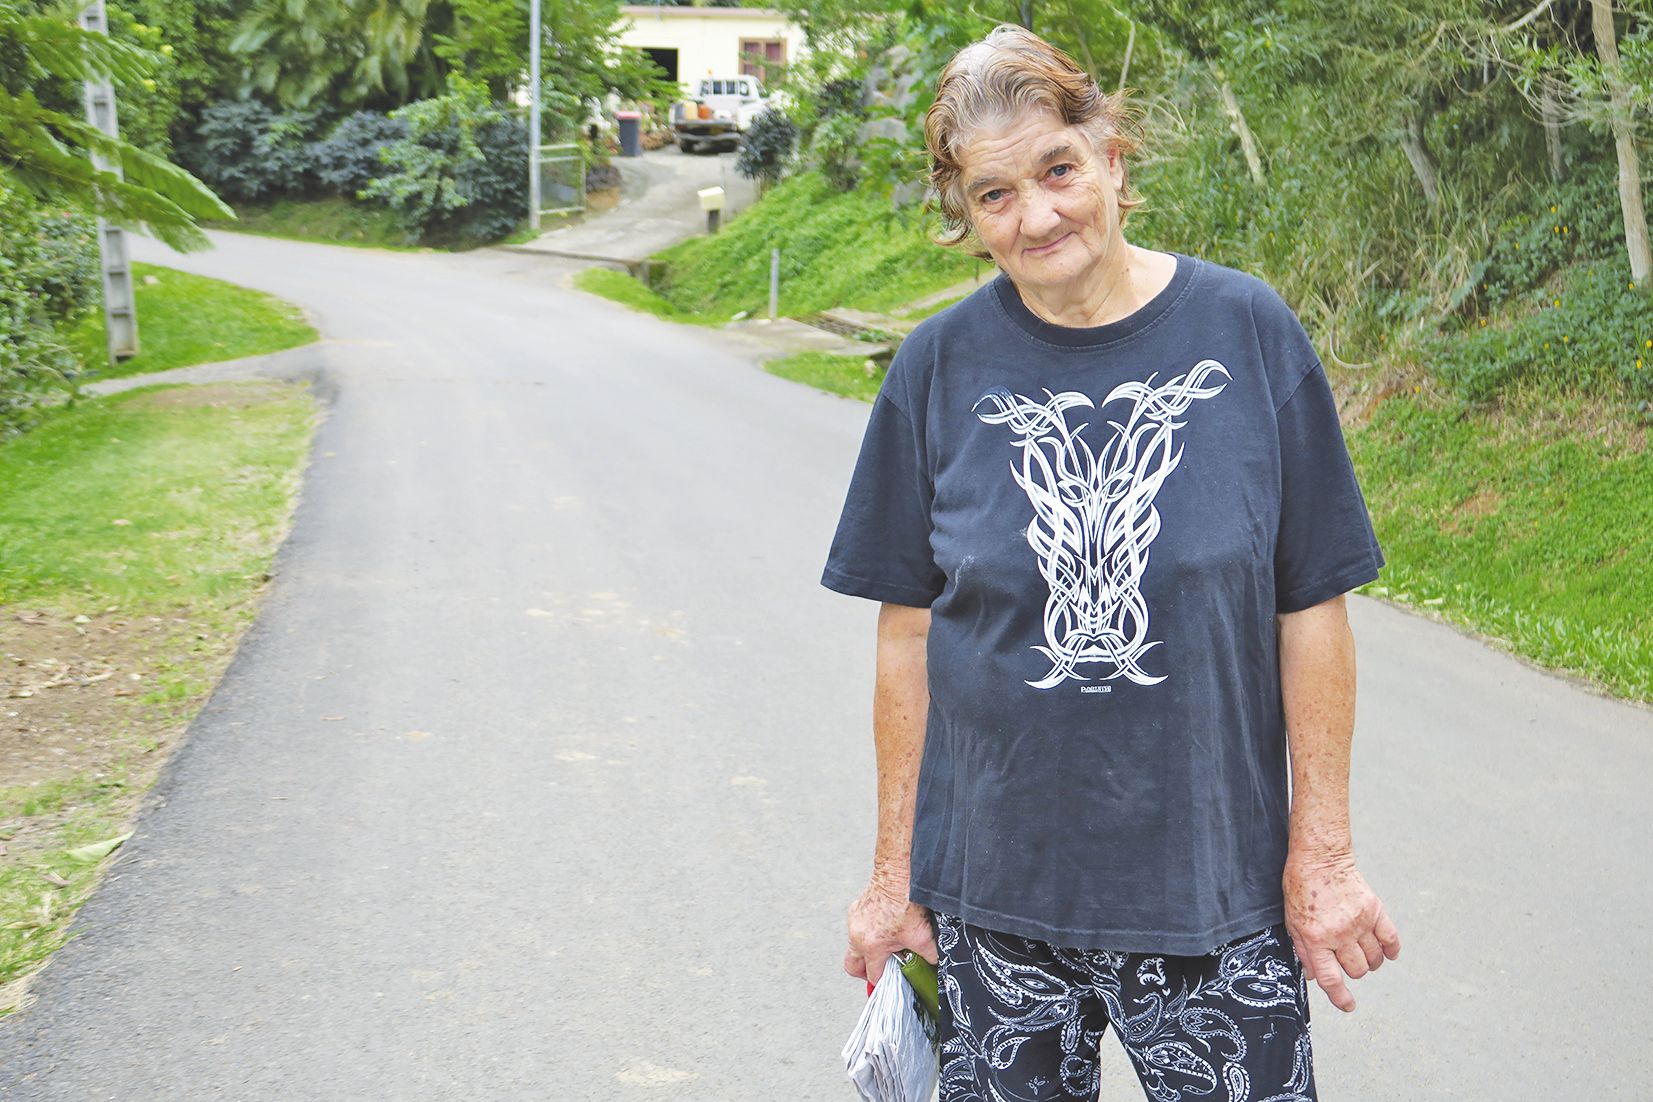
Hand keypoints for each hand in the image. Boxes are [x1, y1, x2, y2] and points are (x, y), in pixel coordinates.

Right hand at [843, 870, 937, 986]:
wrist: (896, 874)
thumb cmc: (906, 901)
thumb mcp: (923, 935)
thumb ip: (929, 955)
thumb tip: (934, 964)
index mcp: (871, 946)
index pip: (873, 975)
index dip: (884, 982)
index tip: (891, 982)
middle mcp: (856, 935)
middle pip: (852, 966)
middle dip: (864, 973)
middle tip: (879, 972)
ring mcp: (853, 922)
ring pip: (853, 946)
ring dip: (867, 951)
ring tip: (885, 948)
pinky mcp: (855, 910)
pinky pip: (856, 929)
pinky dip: (868, 933)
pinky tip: (884, 928)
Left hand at [1282, 849, 1400, 1012]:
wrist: (1319, 858)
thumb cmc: (1300, 887)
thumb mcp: (1291, 921)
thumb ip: (1303, 950)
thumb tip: (1314, 976)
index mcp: (1315, 938)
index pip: (1331, 979)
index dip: (1340, 998)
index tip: (1348, 1005)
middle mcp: (1339, 934)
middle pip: (1356, 970)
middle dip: (1353, 971)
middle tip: (1346, 960)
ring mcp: (1360, 923)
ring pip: (1374, 959)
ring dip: (1370, 962)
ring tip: (1363, 954)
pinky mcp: (1375, 911)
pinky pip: (1391, 939)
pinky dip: (1391, 950)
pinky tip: (1386, 952)